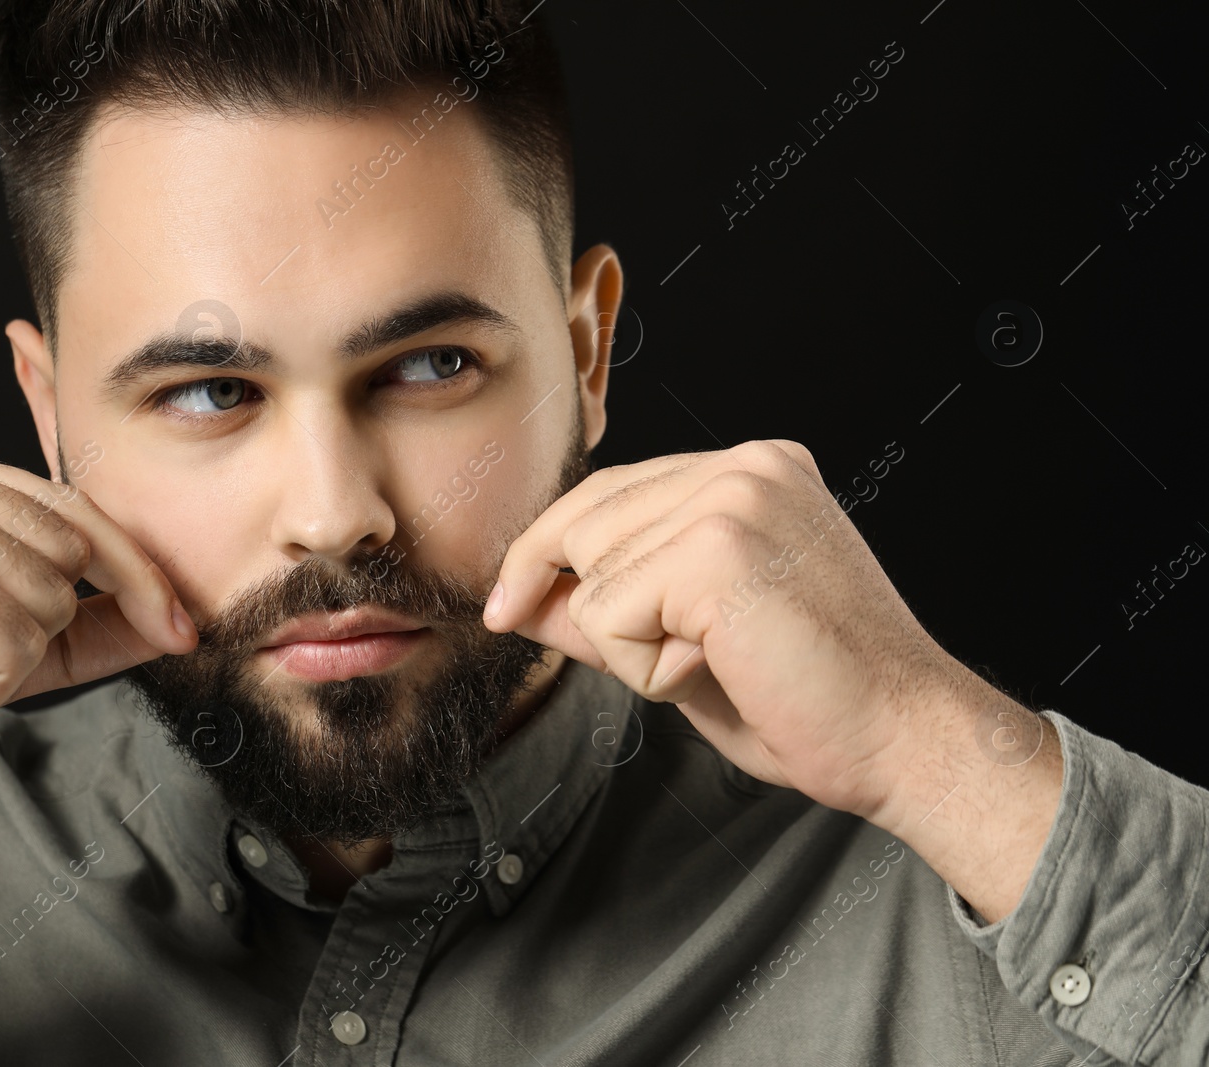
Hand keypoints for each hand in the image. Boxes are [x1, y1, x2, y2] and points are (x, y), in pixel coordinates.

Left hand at [483, 439, 973, 821]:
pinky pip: (607, 613)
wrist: (904, 739)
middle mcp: (744, 465)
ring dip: (633, 643)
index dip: (549, 552)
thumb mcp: (685, 643)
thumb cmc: (810, 700)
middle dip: (594, 608)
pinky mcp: (717, 547)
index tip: (506, 604)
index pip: (610, 492)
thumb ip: (602, 610)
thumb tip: (518, 600)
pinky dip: (646, 666)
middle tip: (682, 664)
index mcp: (751, 472)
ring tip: (723, 660)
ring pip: (591, 572)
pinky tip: (723, 668)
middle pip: (584, 521)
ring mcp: (734, 497)